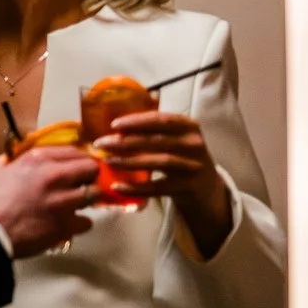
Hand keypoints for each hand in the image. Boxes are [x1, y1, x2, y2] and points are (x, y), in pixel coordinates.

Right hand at [0, 146, 99, 257]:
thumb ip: (8, 161)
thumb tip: (13, 159)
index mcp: (37, 160)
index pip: (75, 152)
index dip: (80, 160)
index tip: (80, 166)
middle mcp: (54, 176)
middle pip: (91, 169)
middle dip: (88, 177)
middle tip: (81, 184)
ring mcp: (63, 201)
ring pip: (94, 194)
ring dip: (86, 200)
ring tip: (75, 205)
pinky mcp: (66, 224)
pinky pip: (87, 222)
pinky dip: (79, 224)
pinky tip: (69, 224)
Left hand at [99, 111, 234, 254]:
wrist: (206, 187)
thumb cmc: (180, 157)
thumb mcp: (174, 139)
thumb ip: (152, 131)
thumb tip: (114, 128)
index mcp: (189, 127)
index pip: (162, 120)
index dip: (137, 121)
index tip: (114, 125)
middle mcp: (194, 144)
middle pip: (157, 141)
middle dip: (126, 142)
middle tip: (101, 144)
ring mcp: (193, 166)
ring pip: (158, 162)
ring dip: (130, 161)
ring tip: (108, 161)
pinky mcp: (187, 187)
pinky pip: (157, 188)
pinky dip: (136, 188)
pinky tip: (117, 186)